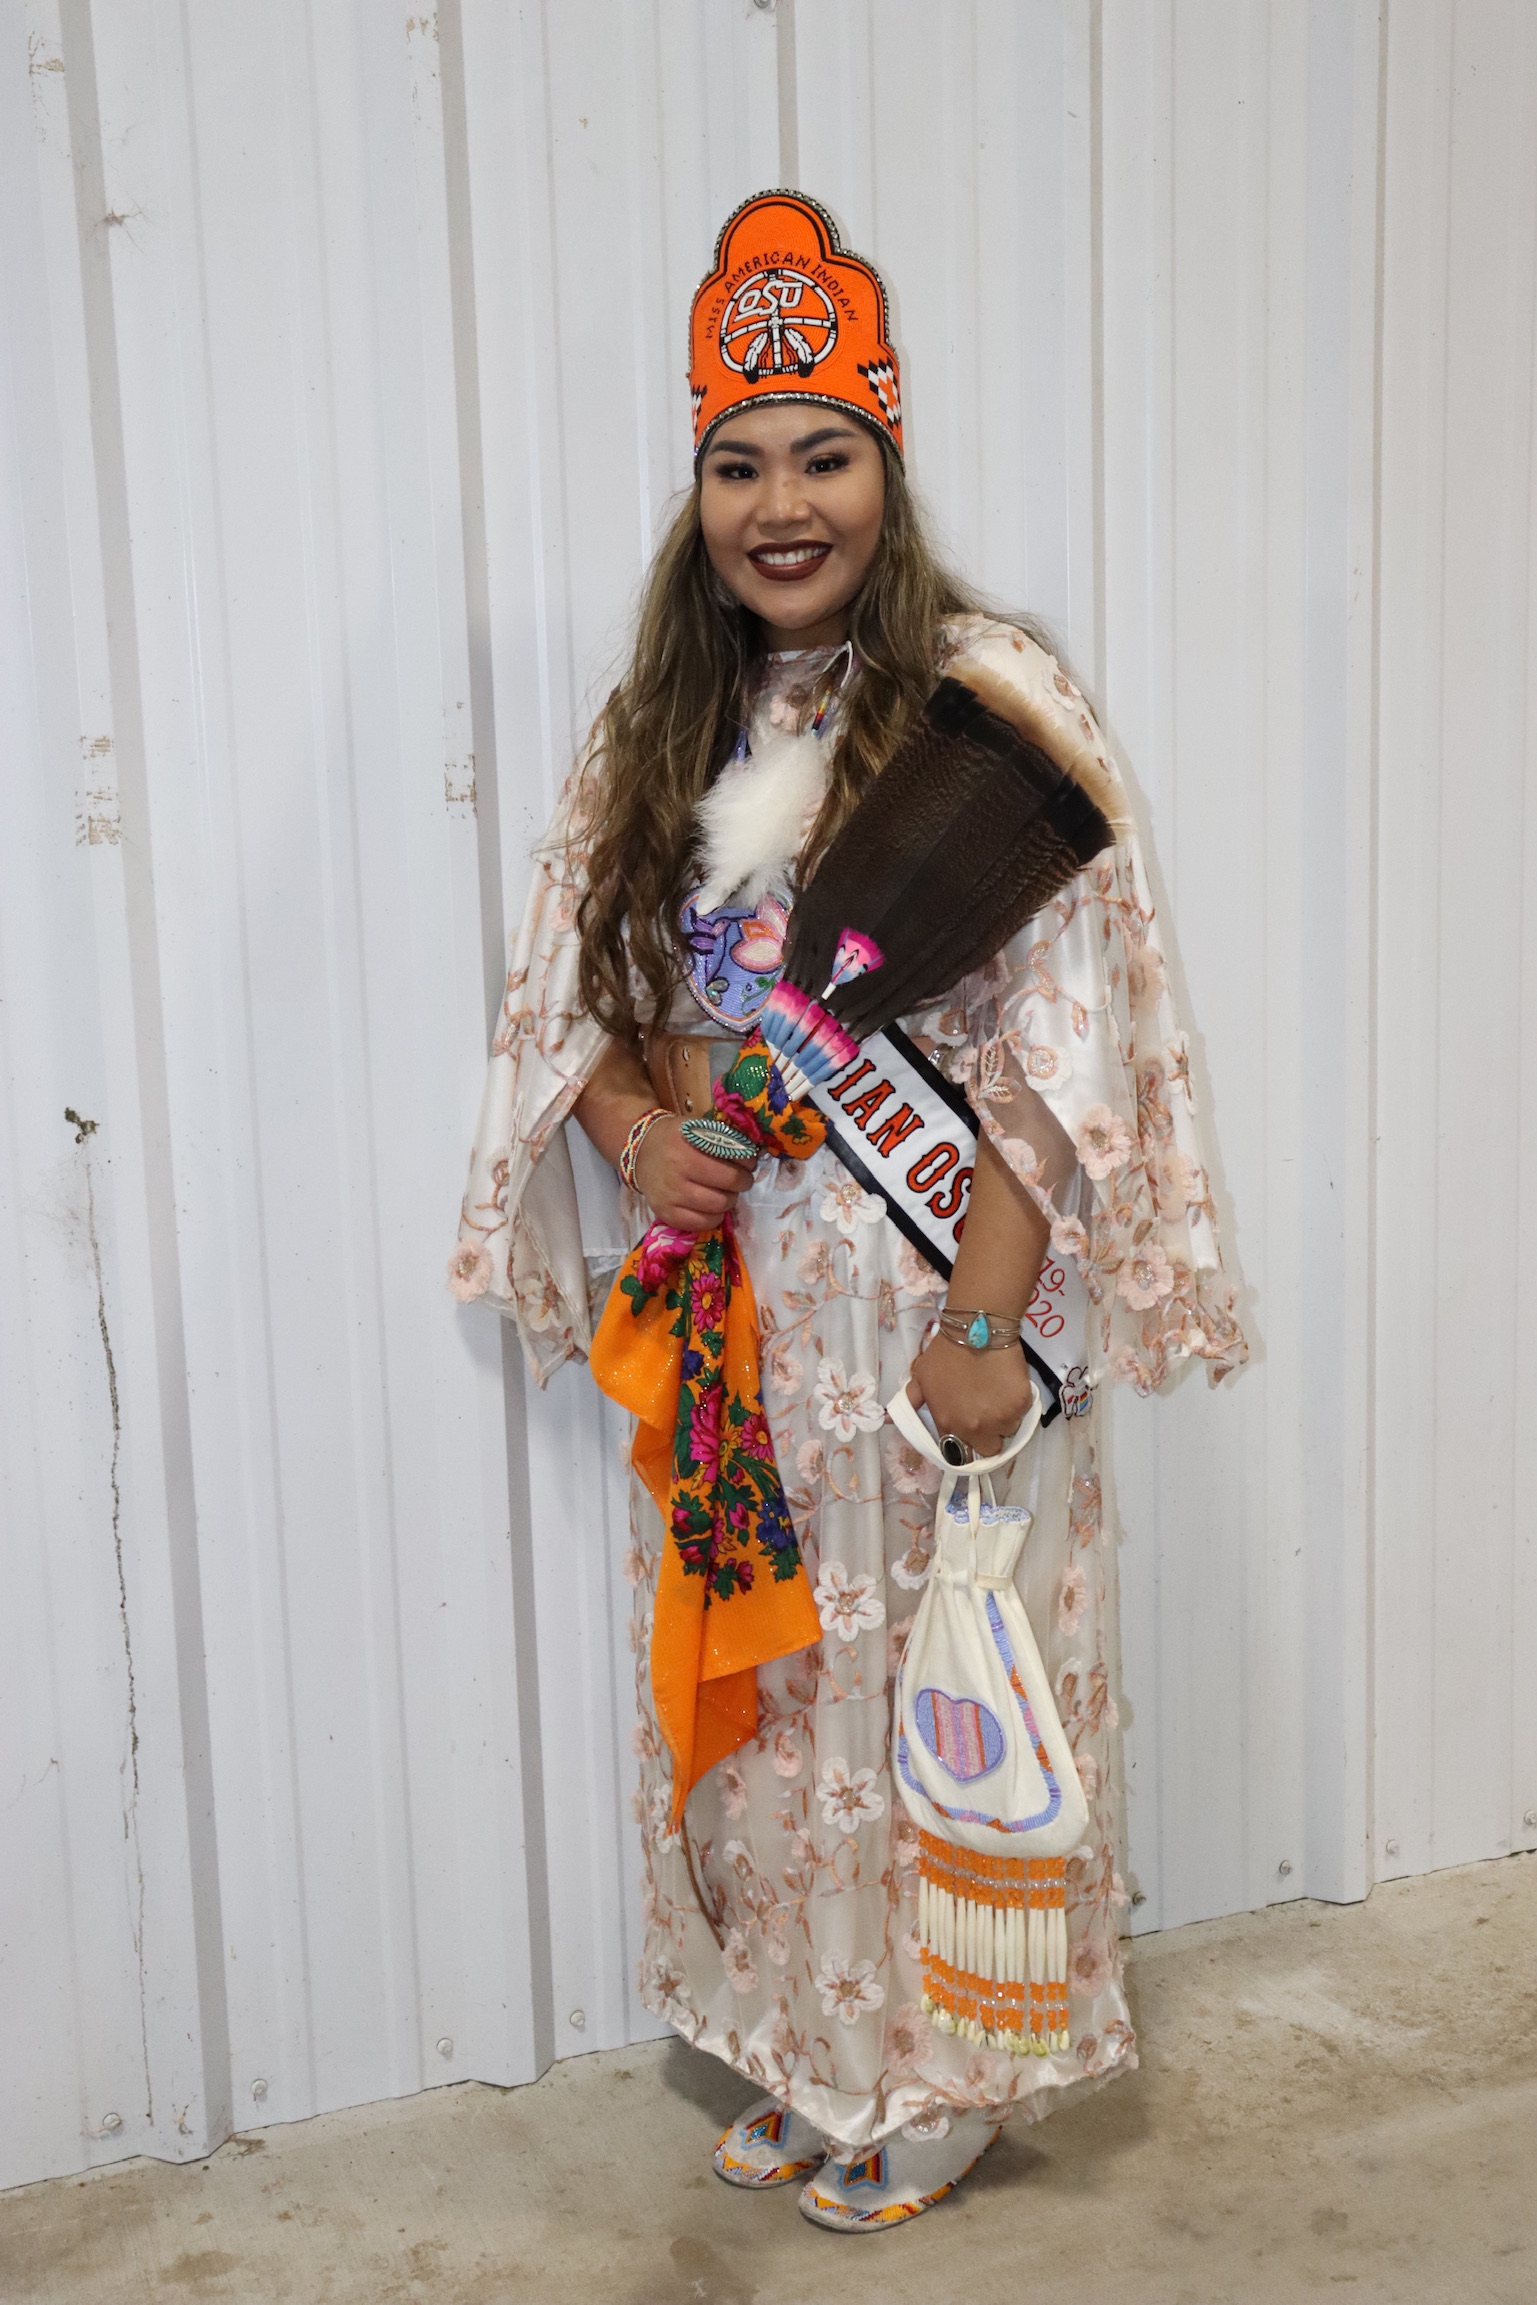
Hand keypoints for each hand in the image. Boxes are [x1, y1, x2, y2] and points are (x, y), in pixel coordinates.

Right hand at [633, 1115, 755, 1232]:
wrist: (641, 1152)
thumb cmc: (676, 1138)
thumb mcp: (697, 1127)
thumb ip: (723, 1137)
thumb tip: (752, 1153)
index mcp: (686, 1146)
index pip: (730, 1160)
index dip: (747, 1163)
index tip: (748, 1162)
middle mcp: (676, 1172)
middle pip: (728, 1186)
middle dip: (741, 1183)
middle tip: (740, 1179)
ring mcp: (670, 1196)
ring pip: (718, 1207)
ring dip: (729, 1200)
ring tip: (725, 1192)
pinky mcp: (666, 1214)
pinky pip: (701, 1224)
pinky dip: (713, 1217)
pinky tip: (712, 1206)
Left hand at [906, 1333, 1033, 1460]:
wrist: (976, 1330)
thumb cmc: (946, 1353)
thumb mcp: (920, 1378)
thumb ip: (911, 1401)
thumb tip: (897, 1416)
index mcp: (948, 1425)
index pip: (959, 1450)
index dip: (965, 1438)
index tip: (968, 1425)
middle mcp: (974, 1429)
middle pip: (988, 1449)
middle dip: (988, 1436)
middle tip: (988, 1415)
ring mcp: (1000, 1419)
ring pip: (1007, 1431)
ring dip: (1004, 1420)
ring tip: (998, 1397)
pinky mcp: (1021, 1405)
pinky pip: (1022, 1413)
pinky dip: (1016, 1404)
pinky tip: (1008, 1386)